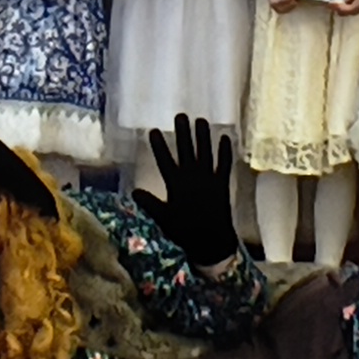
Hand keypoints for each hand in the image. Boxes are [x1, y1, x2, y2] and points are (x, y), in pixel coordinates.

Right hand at [136, 114, 242, 271]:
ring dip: (203, 136)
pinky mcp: (222, 183)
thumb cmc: (184, 231)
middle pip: (186, 150)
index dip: (158, 145)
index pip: (164, 160)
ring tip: (201, 120)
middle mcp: (192, 177)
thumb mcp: (163, 218)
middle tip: (181, 116)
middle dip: (183, 132)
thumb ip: (149, 203)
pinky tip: (225, 138)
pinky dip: (225, 151)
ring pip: (205, 152)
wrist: (211, 242)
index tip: (152, 130)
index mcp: (176, 184)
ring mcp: (208, 179)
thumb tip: (134, 191)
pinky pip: (224, 164)